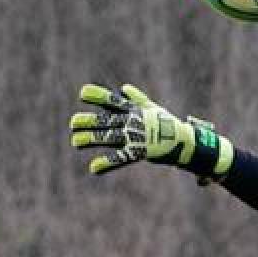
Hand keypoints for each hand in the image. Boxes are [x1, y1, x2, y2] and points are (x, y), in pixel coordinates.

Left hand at [68, 83, 234, 178]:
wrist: (185, 141)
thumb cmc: (166, 123)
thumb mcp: (152, 108)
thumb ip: (136, 98)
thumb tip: (124, 88)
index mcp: (134, 110)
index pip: (113, 101)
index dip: (98, 96)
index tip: (82, 94)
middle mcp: (132, 122)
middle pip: (106, 120)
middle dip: (88, 121)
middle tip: (72, 124)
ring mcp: (135, 136)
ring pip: (109, 138)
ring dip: (91, 139)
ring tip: (75, 142)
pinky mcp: (139, 152)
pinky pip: (120, 158)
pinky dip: (107, 163)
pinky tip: (94, 168)